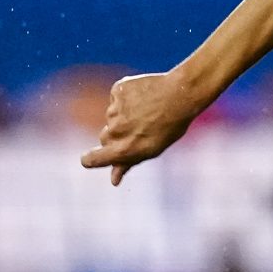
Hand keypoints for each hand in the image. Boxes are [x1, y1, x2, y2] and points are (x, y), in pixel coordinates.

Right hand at [80, 71, 205, 184]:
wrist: (182, 94)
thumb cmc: (170, 126)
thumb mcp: (152, 149)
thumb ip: (128, 163)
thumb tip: (113, 181)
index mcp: (123, 149)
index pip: (91, 159)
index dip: (90, 159)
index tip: (90, 158)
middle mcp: (116, 130)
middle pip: (105, 137)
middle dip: (117, 135)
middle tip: (140, 128)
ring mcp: (115, 109)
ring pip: (111, 116)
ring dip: (124, 115)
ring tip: (146, 110)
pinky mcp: (117, 91)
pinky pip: (115, 98)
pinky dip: (126, 98)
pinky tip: (143, 97)